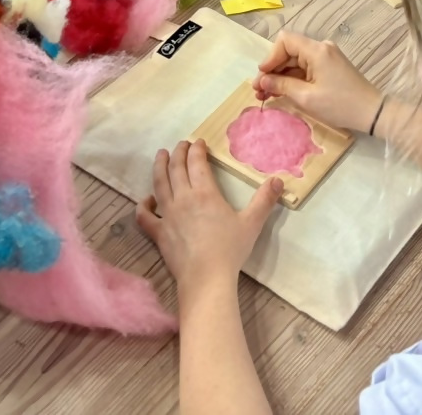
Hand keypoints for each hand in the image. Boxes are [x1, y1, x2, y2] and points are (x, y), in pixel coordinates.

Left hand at [136, 140, 281, 296]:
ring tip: (161, 155)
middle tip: (181, 144)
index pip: (197, 163)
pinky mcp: (158, 233)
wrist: (207, 278)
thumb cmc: (230, 250)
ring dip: (159, 167)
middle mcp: (183, 198)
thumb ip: (265, 200)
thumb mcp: (252, 223)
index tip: (198, 142)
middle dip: (178, 152)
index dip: (197, 149)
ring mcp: (168, 215)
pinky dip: (143, 205)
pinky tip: (147, 199)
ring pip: (159, 184)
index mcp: (205, 193)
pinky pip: (145, 215)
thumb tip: (278, 180)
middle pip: (176, 168)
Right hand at [253, 31, 381, 132]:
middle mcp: (321, 48)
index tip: (262, 75)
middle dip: (272, 69)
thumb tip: (262, 80)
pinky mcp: (329, 67)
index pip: (285, 41)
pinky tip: (281, 91)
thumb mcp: (306, 97)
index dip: (270, 57)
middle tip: (258, 90)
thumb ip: (282, 85)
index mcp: (317, 50)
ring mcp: (326, 57)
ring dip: (281, 76)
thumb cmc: (340, 104)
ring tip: (265, 94)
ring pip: (295, 61)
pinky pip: (305, 68)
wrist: (371, 112)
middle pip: (289, 51)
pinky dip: (293, 78)